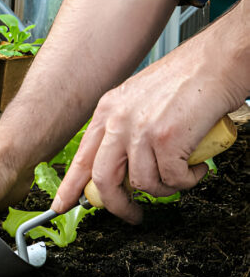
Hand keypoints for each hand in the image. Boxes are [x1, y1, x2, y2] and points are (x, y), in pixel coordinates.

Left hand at [52, 25, 245, 222]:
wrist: (216, 61)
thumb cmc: (186, 80)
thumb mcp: (138, 101)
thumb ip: (124, 130)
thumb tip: (123, 167)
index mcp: (107, 111)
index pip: (81, 157)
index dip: (70, 187)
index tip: (61, 206)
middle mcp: (117, 121)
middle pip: (103, 179)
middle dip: (117, 205)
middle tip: (132, 215)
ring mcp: (140, 130)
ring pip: (143, 184)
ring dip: (165, 190)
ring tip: (181, 176)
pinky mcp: (166, 139)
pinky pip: (173, 180)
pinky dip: (188, 180)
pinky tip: (196, 167)